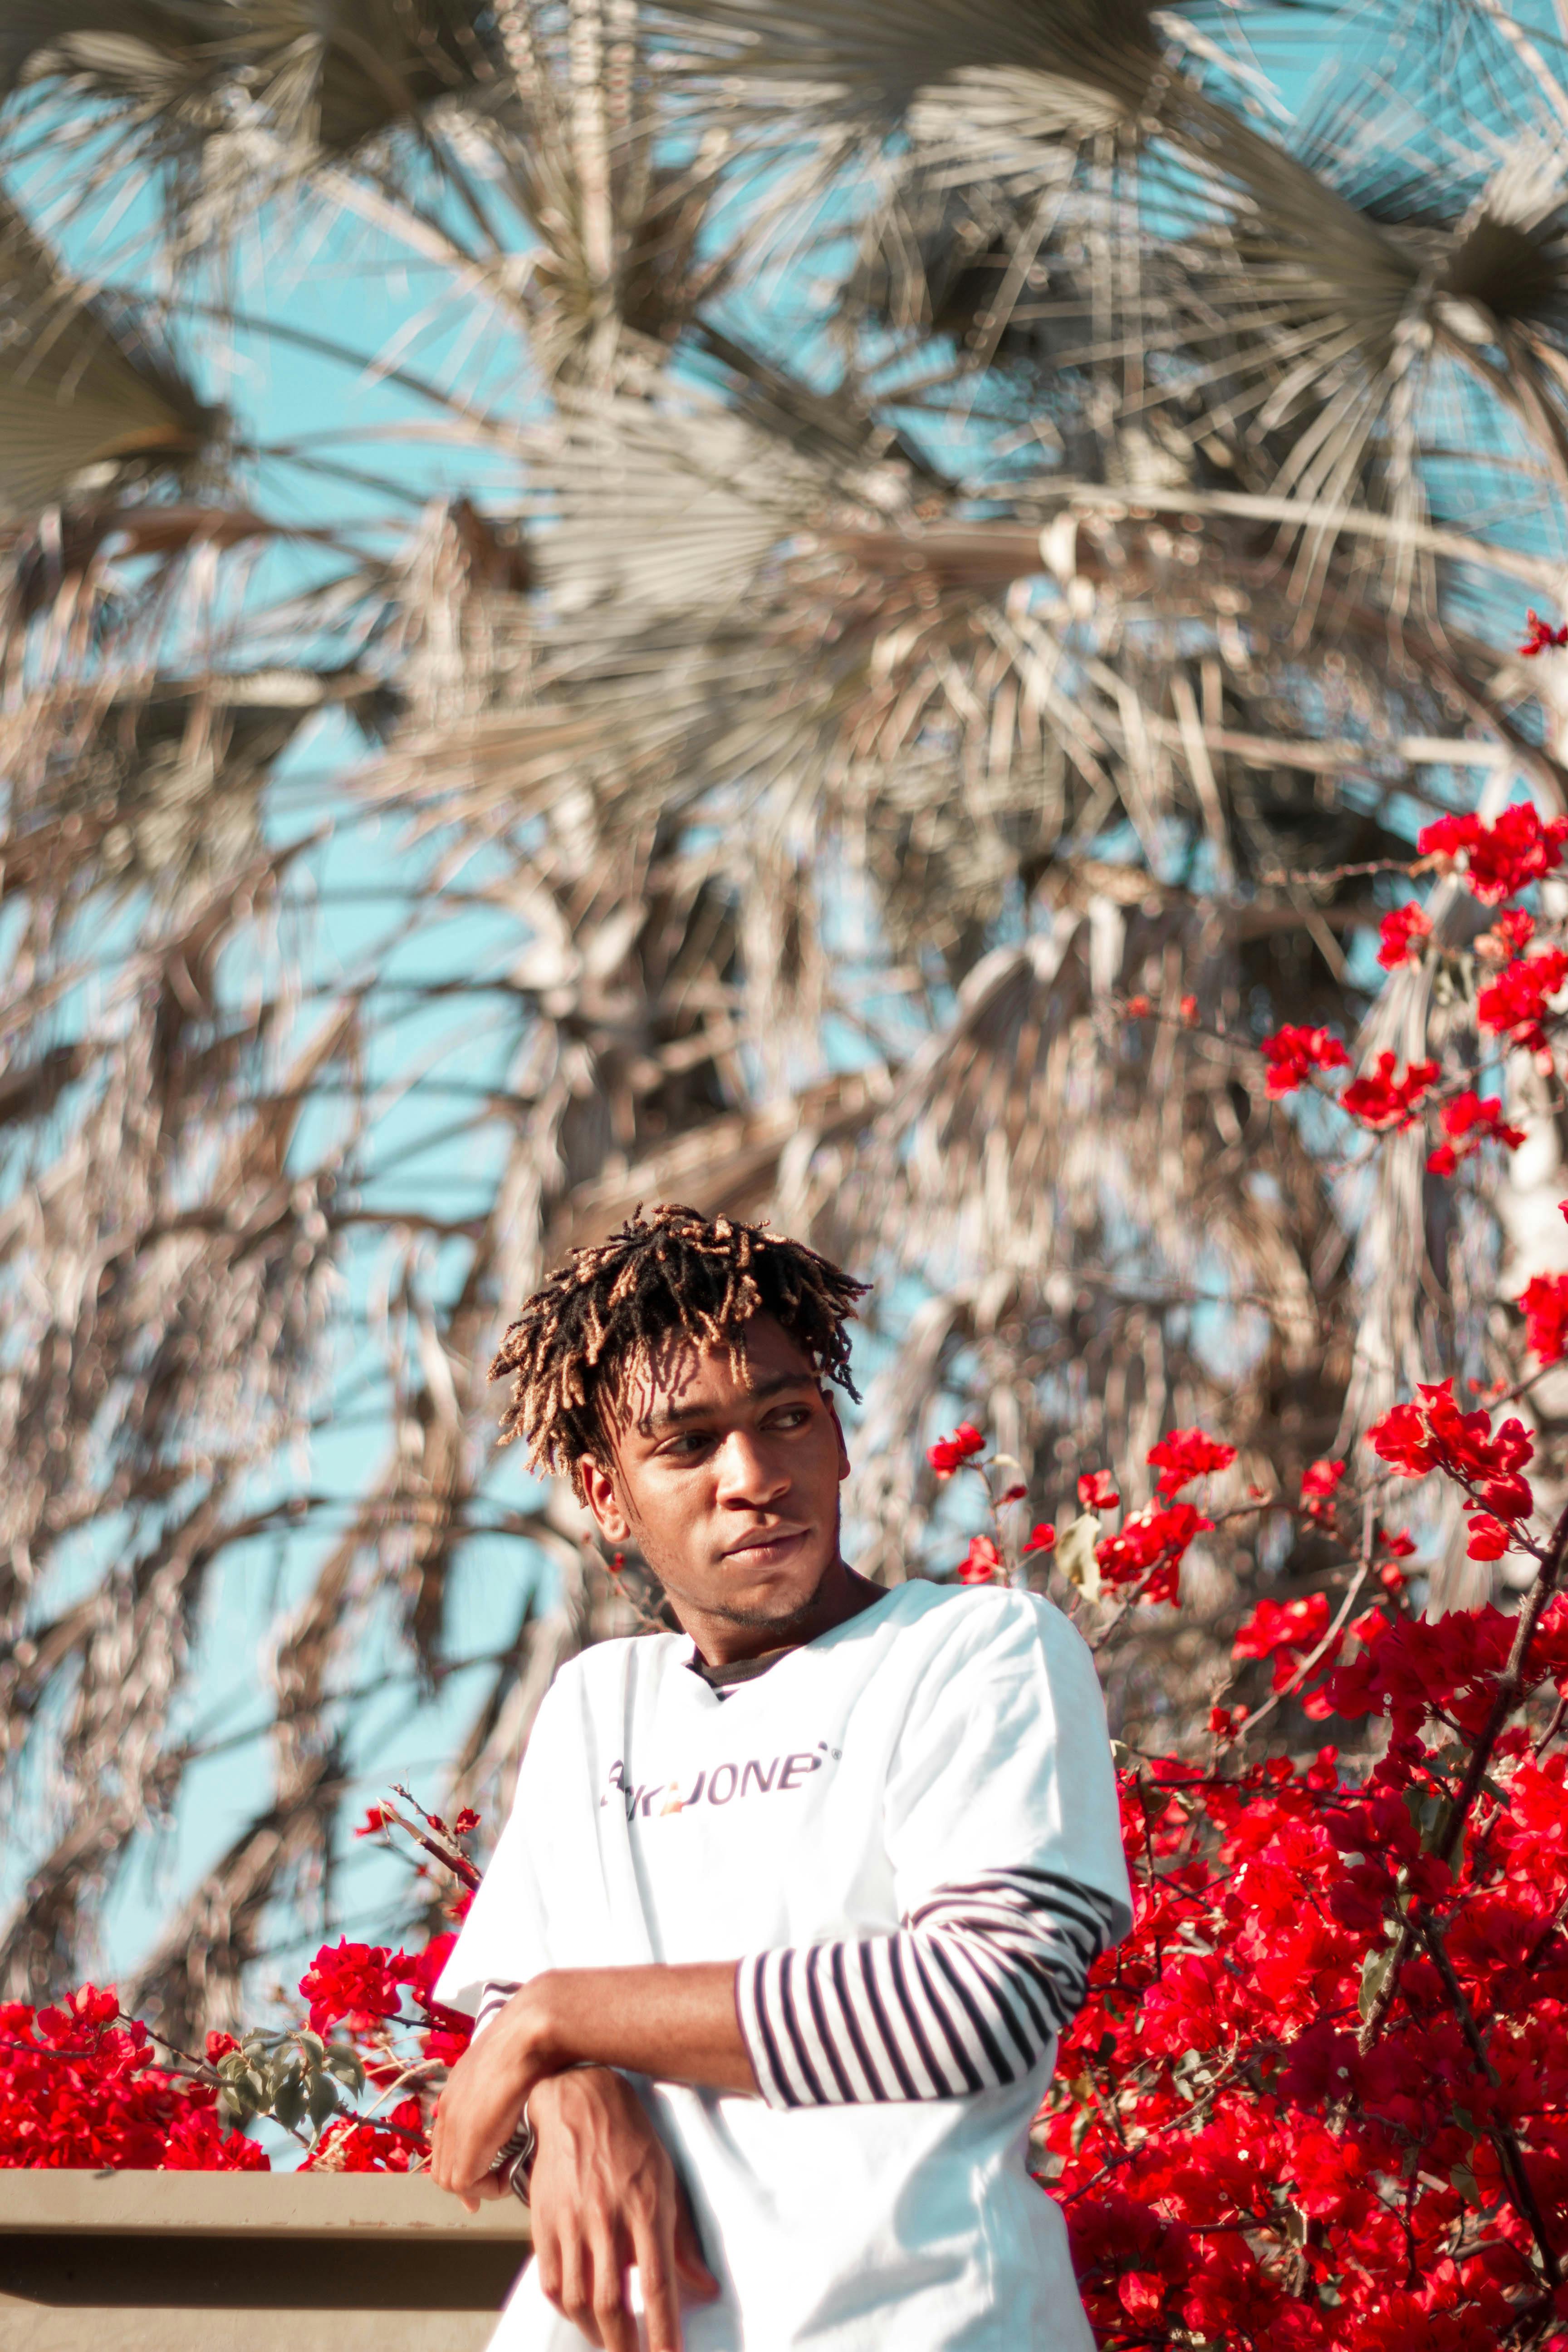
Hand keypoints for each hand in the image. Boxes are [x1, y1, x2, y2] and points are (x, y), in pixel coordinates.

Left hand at [431, 1981, 555, 2207]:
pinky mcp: (466, 2142)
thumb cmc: (529, 2041)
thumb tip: (516, 2101)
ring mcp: (453, 2125)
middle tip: (496, 2183)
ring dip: (479, 2185)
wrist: (528, 2034)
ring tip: (507, 2176)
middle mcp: (448, 2109)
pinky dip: (487, 2187)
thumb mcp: (510, 2064)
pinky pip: (465, 2183)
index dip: (464, 2162)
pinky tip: (510, 2174)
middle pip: (443, 2165)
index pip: (445, 2140)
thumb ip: (502, 2085)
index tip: (485, 2175)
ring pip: (450, 2179)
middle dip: (468, 2181)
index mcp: (456, 2090)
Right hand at [528, 2067, 719, 2351]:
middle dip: (625, 2347)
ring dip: (596, 2334)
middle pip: (613, 2305)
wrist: (579, 2100)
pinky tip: (581, 2314)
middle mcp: (607, 2220)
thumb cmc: (631, 2140)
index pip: (657, 2286)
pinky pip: (551, 2282)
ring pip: (579, 2301)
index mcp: (646, 2209)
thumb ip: (683, 2240)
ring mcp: (571, 2223)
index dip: (663, 2333)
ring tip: (611, 2344)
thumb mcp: (667, 2180)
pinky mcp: (543, 2222)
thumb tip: (706, 2286)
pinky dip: (566, 2308)